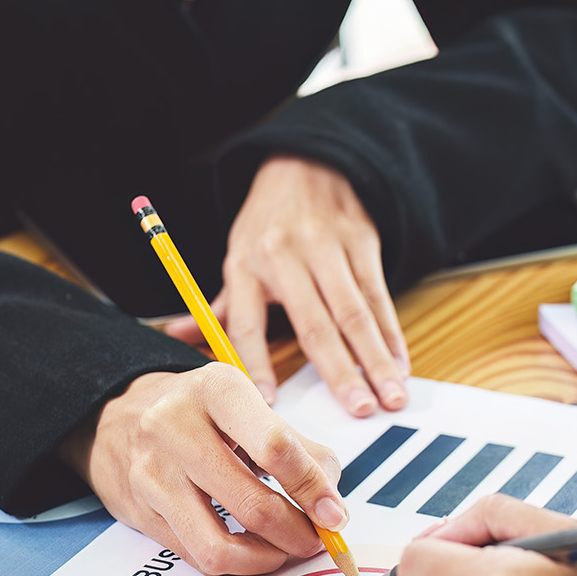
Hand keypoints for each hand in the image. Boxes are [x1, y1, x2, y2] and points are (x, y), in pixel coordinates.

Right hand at [61, 364, 347, 575]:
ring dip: (264, 559)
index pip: (275, 447)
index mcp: (217, 389)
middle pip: (252, 503)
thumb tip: (332, 505)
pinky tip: (250, 551)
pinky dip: (234, 563)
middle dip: (296, 534)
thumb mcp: (248, 406)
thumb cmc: (199, 413)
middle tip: (315, 540)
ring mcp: (152, 472)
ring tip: (282, 551)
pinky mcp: (139, 511)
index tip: (334, 515)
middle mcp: (176, 426)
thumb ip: (300, 449)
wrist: (117, 415)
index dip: (312, 489)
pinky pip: (195, 555)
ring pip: (218, 545)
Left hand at [168, 157, 408, 415]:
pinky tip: (399, 363)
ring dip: (376, 359)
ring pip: (355, 312)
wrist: (306, 163)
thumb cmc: (268, 224)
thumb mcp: (236, 256)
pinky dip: (392, 333)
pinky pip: (378, 295)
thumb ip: (216, 306)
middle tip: (359, 411)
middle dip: (339, 371)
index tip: (268, 404)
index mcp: (246, 266)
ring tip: (391, 396)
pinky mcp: (361, 242)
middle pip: (315, 323)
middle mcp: (285, 256)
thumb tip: (176, 336)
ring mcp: (327, 247)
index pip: (247, 323)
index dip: (255, 364)